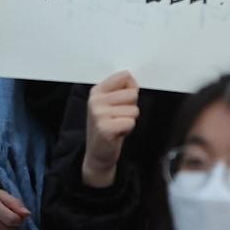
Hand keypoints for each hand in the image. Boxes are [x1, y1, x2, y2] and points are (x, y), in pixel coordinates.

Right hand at [82, 71, 138, 188]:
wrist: (98, 153)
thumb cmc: (109, 125)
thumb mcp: (111, 104)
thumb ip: (121, 90)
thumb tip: (132, 80)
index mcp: (97, 90)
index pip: (124, 76)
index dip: (131, 88)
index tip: (123, 100)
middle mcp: (96, 100)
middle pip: (132, 93)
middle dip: (131, 107)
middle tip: (119, 117)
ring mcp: (99, 114)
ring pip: (134, 109)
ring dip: (129, 120)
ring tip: (117, 125)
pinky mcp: (105, 128)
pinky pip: (131, 122)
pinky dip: (128, 129)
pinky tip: (117, 133)